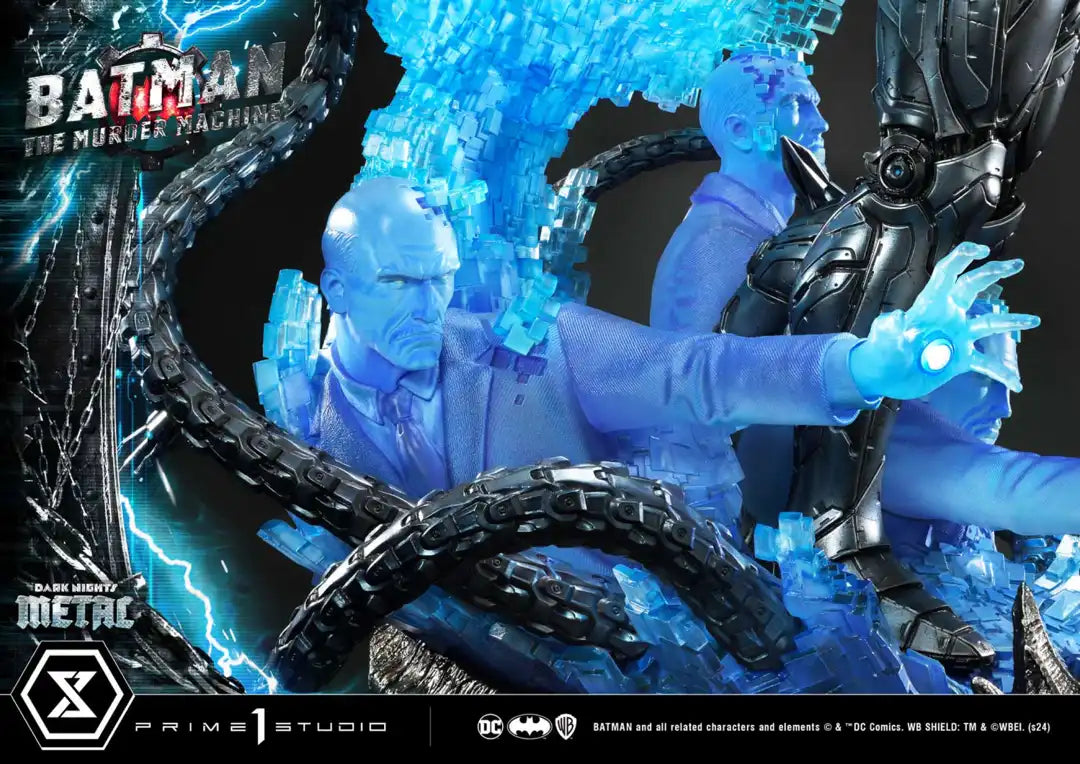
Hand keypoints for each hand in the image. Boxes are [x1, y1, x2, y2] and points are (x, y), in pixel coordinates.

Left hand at [848, 242, 1037, 400]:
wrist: (884, 377)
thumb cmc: (879, 353)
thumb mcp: (882, 338)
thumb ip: (889, 328)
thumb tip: (898, 318)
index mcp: (930, 305)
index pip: (948, 274)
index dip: (963, 258)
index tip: (982, 251)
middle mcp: (948, 316)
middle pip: (973, 287)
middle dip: (994, 273)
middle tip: (1017, 265)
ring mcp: (957, 336)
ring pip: (988, 324)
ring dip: (1012, 321)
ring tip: (1035, 320)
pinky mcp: (960, 358)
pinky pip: (986, 363)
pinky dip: (1002, 372)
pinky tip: (1018, 383)